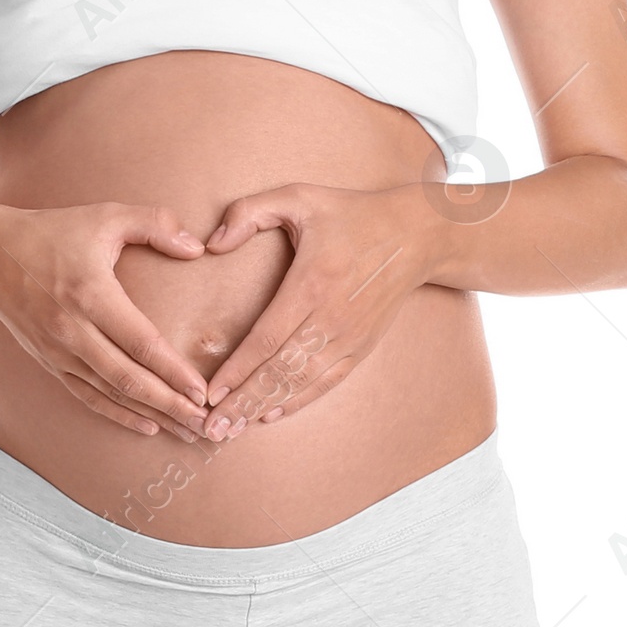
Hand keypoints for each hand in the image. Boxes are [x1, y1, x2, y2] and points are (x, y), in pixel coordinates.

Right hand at [0, 201, 213, 442]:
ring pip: (111, 393)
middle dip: (171, 404)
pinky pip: (88, 396)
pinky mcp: (49, 362)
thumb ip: (154, 224)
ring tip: (187, 430)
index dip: (173, 371)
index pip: (141, 343)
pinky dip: (118, 414)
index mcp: (91, 295)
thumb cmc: (52, 232)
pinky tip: (147, 425)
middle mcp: (73, 330)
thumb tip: (196, 249)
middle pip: (129, 379)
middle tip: (205, 423)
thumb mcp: (105, 216)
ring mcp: (59, 351)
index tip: (202, 391)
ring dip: (151, 415)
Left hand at [199, 184, 433, 433]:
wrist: (415, 235)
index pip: (266, 339)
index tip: (210, 392)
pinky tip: (272, 413)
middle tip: (212, 428)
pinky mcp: (362, 347)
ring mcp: (349, 337)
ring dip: (264, 407)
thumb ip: (249, 212)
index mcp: (310, 284)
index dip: (236, 370)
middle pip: (279, 371)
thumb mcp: (298, 196)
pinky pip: (326, 383)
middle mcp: (330, 318)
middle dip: (243, 402)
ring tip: (233, 429)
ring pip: (301, 383)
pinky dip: (298, 401)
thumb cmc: (351, 214)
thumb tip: (212, 242)